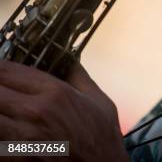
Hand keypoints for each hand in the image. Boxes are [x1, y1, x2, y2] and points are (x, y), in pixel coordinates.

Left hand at [0, 60, 128, 161]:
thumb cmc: (103, 138)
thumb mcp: (99, 100)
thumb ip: (80, 76)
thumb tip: (69, 58)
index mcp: (55, 93)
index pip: (8, 70)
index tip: (0, 70)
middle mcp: (35, 111)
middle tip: (2, 91)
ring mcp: (21, 137)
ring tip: (4, 109)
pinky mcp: (13, 158)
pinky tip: (5, 128)